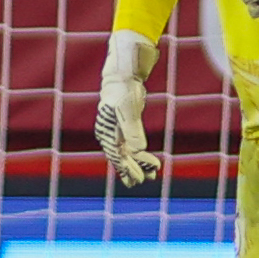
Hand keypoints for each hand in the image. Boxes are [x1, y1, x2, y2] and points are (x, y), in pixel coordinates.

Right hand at [95, 31, 161, 187]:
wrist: (124, 76)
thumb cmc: (124, 92)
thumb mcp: (129, 112)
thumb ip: (133, 132)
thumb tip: (138, 150)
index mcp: (106, 133)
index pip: (117, 156)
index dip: (129, 168)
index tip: (141, 178)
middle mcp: (110, 134)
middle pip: (122, 158)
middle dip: (133, 170)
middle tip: (146, 181)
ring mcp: (118, 132)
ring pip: (128, 154)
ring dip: (139, 164)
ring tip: (152, 176)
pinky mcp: (126, 128)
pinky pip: (133, 146)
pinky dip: (141, 155)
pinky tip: (149, 162)